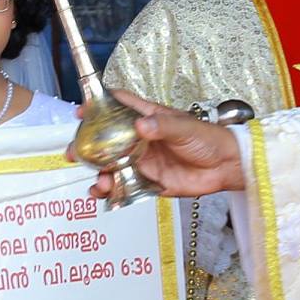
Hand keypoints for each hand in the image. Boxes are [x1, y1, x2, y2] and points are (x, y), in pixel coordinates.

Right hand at [71, 90, 244, 198]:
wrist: (225, 167)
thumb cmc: (208, 138)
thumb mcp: (185, 127)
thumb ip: (163, 126)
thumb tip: (141, 126)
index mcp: (147, 118)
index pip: (118, 107)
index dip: (98, 106)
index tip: (80, 112)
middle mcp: (139, 139)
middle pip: (106, 139)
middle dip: (87, 145)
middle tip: (75, 152)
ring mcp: (141, 160)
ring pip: (110, 165)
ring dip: (98, 172)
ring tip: (97, 180)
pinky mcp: (147, 181)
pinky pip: (123, 185)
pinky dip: (110, 190)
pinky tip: (103, 193)